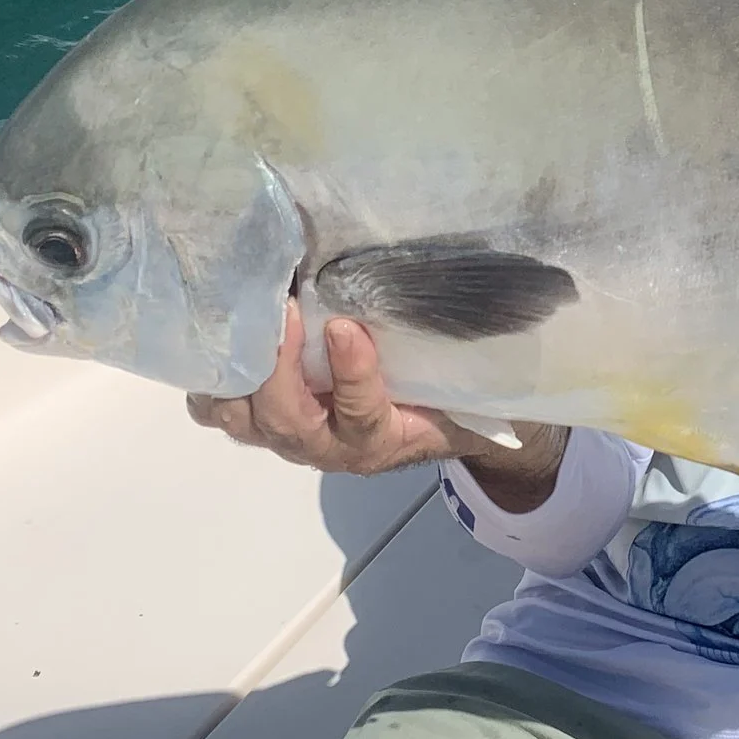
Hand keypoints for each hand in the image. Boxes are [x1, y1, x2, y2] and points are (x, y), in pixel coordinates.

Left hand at [187, 301, 565, 498]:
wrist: (443, 431)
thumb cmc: (458, 396)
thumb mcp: (472, 382)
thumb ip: (475, 353)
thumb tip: (527, 292)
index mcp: (384, 440)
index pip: (362, 418)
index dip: (352, 378)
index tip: (349, 328)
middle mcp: (330, 446)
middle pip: (288, 423)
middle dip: (277, 370)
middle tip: (281, 309)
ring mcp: (291, 435)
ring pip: (244, 420)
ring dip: (236, 375)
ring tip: (240, 317)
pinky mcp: (262, 421)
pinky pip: (221, 408)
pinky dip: (211, 374)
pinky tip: (213, 329)